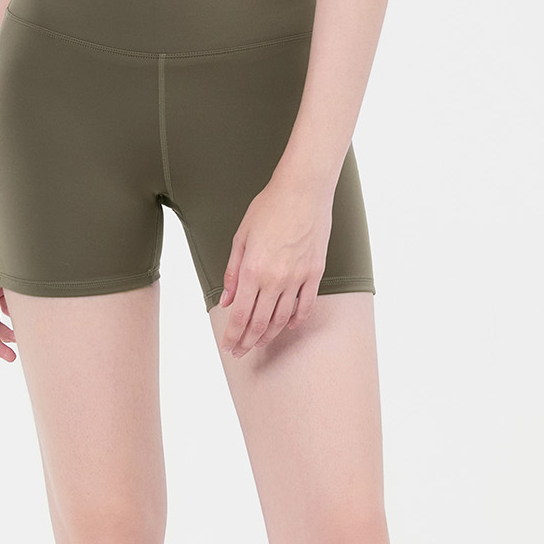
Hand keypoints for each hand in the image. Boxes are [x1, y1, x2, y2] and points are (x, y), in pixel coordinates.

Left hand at [217, 168, 333, 357]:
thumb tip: (228, 301)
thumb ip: (233, 273)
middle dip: (247, 342)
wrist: (302, 191)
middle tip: (240, 352)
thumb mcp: (241, 238)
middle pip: (260, 323)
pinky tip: (288, 325)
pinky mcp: (315, 273)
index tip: (228, 347)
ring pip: (282, 318)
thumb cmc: (269, 208)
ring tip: (259, 342)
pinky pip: (306, 305)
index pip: (240, 315)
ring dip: (269, 335)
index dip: (233, 335)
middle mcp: (275, 279)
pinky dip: (296, 319)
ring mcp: (298, 278)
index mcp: (253, 270)